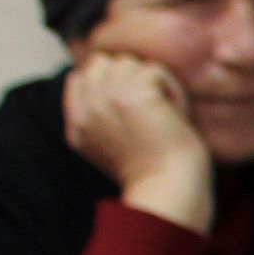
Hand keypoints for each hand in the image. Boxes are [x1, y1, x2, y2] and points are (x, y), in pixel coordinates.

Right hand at [61, 52, 211, 230]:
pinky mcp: (132, 92)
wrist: (170, 191)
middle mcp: (86, 108)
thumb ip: (101, 116)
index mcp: (77, 124)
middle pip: (105, 63)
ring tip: (166, 114)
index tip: (138, 106)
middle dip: (133, 79)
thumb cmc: (156, 174)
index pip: (80, 78)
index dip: (112, 82)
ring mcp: (106, 97)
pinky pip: (155, 70)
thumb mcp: (112, 147)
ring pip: (130, 63)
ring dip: (156, 85)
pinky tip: (176, 115)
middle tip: (154, 110)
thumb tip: (111, 83)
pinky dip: (173, 90)